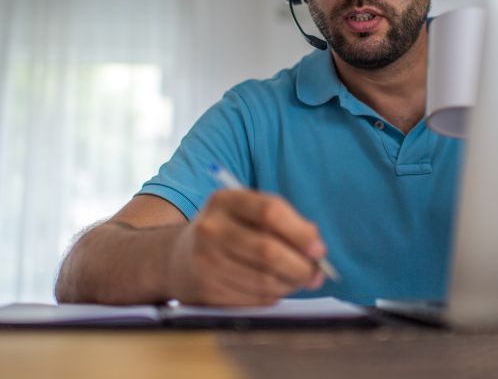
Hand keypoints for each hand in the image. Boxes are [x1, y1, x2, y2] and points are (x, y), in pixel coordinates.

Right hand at [166, 190, 325, 305]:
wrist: (178, 257)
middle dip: (300, 267)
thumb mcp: (247, 214)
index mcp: (225, 200)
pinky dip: (272, 297)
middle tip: (316, 274)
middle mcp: (211, 228)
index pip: (270, 211)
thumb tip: (316, 248)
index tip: (319, 250)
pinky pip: (252, 298)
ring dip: (289, 285)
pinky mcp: (205, 289)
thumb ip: (283, 222)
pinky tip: (274, 289)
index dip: (300, 232)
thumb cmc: (229, 232)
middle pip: (268, 250)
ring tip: (297, 281)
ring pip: (263, 280)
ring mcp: (205, 260)